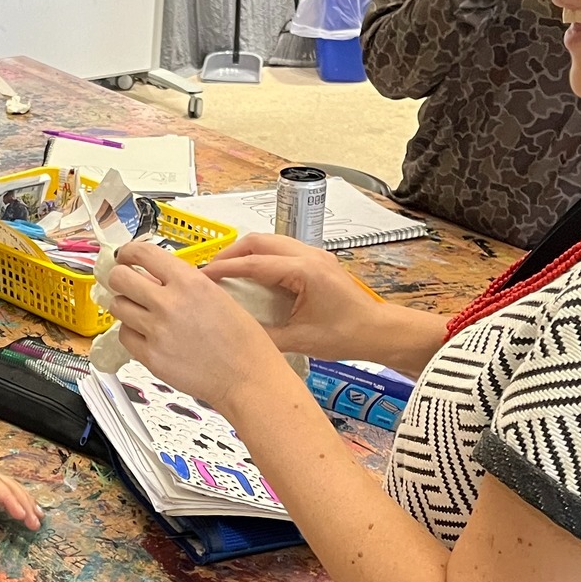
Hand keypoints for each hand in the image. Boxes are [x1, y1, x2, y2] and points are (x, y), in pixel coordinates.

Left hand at [0, 454, 42, 528]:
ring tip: (38, 519)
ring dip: (25, 503)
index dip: (9, 498)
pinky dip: (17, 502)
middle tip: (35, 523)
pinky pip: (2, 495)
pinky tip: (27, 512)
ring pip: (8, 489)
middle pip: (7, 486)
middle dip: (23, 503)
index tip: (20, 514)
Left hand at [105, 241, 283, 412]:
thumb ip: (184, 285)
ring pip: (118, 306)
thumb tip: (156, 279)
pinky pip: (124, 335)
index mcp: (190, 282)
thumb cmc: (242, 341)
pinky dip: (131, 332)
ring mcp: (157, 331)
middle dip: (120, 278)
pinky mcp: (151, 357)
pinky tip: (145, 333)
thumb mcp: (218, 296)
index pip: (143, 253)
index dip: (128, 252)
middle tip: (126, 283)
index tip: (125, 256)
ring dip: (125, 305)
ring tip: (139, 311)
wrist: (247, 377)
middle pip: (120, 278)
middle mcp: (170, 303)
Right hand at [203, 234, 386, 359]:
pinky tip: (251, 275)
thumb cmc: (348, 334)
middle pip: (259, 241)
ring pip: (270, 241)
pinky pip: (281, 250)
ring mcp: (314, 255)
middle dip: (231, 253)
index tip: (204, 275)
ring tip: (226, 271)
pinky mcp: (316, 261)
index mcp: (306, 272)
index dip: (225, 268)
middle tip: (211, 271)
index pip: (255, 263)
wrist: (376, 332)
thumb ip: (265, 336)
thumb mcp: (300, 340)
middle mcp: (310, 256)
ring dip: (246, 253)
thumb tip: (236, 332)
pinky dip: (261, 257)